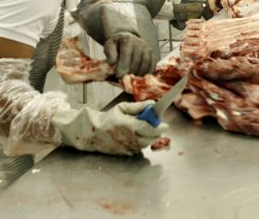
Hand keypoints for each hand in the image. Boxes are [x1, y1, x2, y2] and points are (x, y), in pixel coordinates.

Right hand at [52, 101, 166, 155]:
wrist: (92, 133)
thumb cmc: (108, 118)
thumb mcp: (122, 108)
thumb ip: (138, 107)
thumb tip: (153, 104)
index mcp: (128, 126)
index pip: (149, 127)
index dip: (159, 126)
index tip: (166, 124)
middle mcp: (129, 138)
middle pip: (151, 137)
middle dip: (156, 131)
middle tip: (157, 124)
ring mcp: (128, 148)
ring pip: (147, 143)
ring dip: (150, 136)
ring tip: (144, 127)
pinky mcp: (126, 153)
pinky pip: (140, 147)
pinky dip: (142, 141)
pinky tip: (137, 135)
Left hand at [105, 31, 157, 76]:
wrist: (127, 39)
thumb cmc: (116, 45)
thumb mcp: (109, 46)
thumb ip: (110, 54)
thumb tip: (112, 63)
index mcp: (128, 40)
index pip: (126, 55)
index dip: (122, 67)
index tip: (118, 76)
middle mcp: (140, 44)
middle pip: (136, 63)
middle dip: (129, 73)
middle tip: (123, 79)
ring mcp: (148, 50)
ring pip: (144, 67)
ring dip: (137, 75)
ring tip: (130, 79)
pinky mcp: (153, 55)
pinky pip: (151, 68)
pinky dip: (145, 74)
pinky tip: (138, 77)